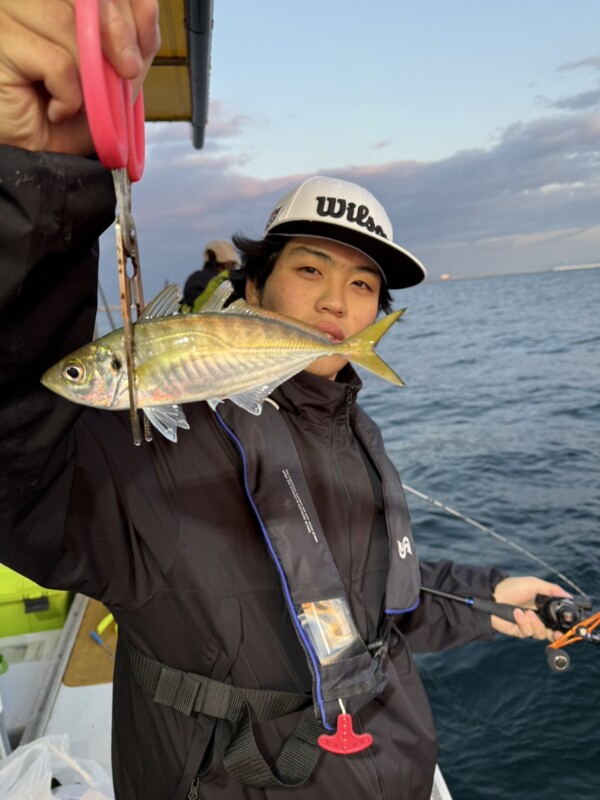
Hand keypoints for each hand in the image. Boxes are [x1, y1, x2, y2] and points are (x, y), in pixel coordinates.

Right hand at [0, 0, 159, 153]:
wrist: (38, 159)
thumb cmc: (66, 120)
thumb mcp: (112, 83)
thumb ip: (131, 47)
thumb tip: (148, 13)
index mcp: (54, 1)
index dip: (125, 1)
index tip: (146, 24)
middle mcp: (26, 0)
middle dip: (118, 30)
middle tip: (128, 69)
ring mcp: (8, 15)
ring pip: (68, 23)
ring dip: (91, 74)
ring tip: (82, 102)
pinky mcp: (1, 41)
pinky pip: (56, 61)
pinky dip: (69, 95)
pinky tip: (57, 111)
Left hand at [491, 576, 569, 641]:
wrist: (492, 594)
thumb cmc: (512, 587)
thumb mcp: (534, 584)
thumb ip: (552, 590)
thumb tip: (569, 596)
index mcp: (543, 607)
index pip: (558, 620)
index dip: (564, 625)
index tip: (569, 626)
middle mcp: (538, 618)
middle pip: (553, 632)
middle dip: (557, 634)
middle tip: (557, 633)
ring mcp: (529, 626)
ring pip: (541, 634)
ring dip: (536, 624)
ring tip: (527, 613)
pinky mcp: (519, 631)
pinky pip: (528, 632)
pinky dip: (524, 623)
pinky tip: (517, 613)